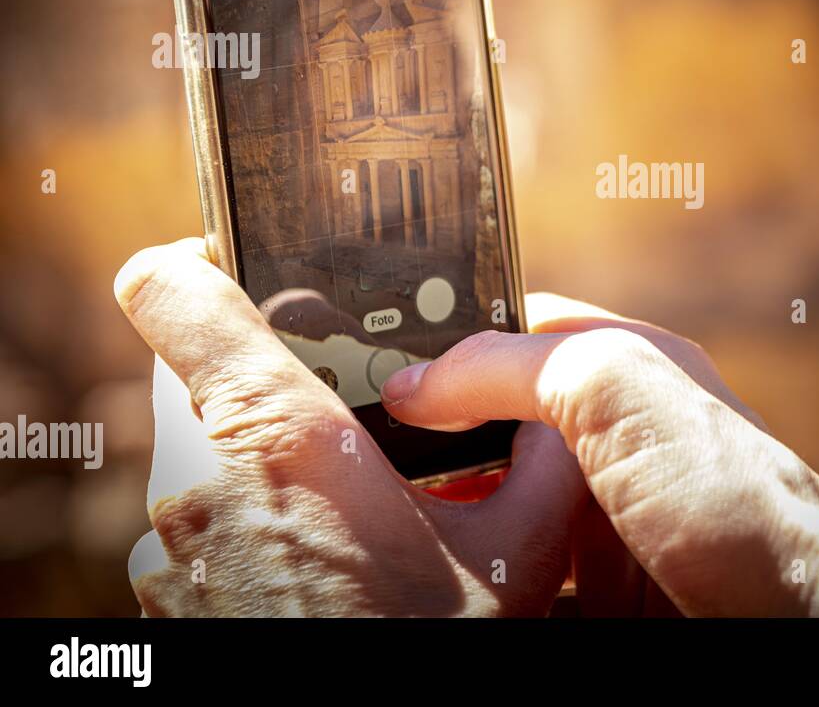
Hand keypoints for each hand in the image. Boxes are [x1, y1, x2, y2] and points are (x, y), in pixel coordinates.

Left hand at [116, 238, 584, 615]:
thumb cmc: (423, 647)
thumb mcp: (513, 554)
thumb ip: (545, 456)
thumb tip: (567, 412)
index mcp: (279, 437)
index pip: (172, 288)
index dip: (200, 255)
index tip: (246, 256)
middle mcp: (199, 485)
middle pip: (212, 380)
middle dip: (286, 390)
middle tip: (361, 420)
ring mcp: (170, 552)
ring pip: (211, 460)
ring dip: (273, 470)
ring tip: (357, 516)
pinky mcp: (168, 603)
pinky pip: (206, 528)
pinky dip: (257, 529)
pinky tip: (327, 572)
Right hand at [383, 293, 818, 616]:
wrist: (801, 622)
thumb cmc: (735, 496)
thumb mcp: (618, 390)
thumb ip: (514, 364)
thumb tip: (416, 379)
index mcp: (626, 366)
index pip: (514, 331)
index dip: (449, 341)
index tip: (377, 367)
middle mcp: (615, 436)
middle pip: (495, 427)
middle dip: (436, 443)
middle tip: (367, 459)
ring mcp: (608, 516)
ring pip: (500, 508)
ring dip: (453, 518)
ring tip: (391, 524)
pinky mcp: (604, 586)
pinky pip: (522, 575)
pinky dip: (485, 579)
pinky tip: (449, 583)